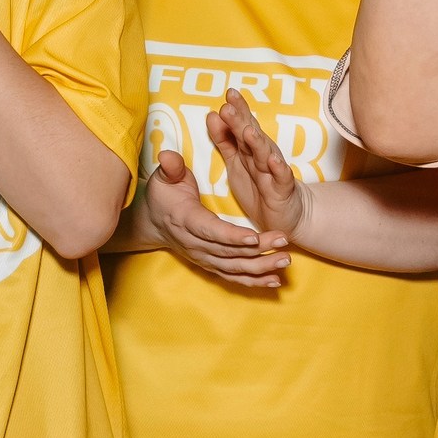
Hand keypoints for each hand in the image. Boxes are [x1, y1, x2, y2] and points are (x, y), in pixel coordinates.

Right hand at [141, 147, 288, 288]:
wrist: (151, 223)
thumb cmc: (163, 196)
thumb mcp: (164, 178)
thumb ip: (171, 168)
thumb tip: (168, 156)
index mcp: (187, 221)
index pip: (211, 231)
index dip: (232, 237)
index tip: (254, 237)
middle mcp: (195, 244)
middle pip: (229, 251)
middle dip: (258, 248)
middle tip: (283, 240)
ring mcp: (203, 258)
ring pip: (235, 267)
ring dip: (261, 266)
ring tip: (286, 259)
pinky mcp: (210, 265)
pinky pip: (233, 277)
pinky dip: (254, 281)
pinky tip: (275, 281)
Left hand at [207, 91, 305, 239]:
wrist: (287, 214)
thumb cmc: (260, 186)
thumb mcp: (237, 162)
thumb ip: (225, 140)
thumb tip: (213, 114)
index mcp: (250, 149)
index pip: (244, 125)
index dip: (238, 110)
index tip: (229, 94)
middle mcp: (263, 155)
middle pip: (251, 136)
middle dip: (241, 120)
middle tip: (229, 106)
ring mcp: (274, 171)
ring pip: (265, 154)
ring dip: (258, 142)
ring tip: (248, 131)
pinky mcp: (283, 190)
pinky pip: (281, 178)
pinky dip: (279, 169)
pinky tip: (273, 161)